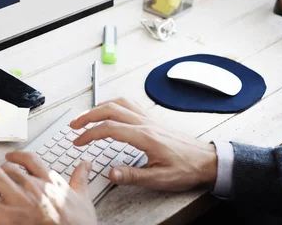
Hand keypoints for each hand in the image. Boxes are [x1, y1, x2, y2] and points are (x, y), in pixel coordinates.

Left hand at [0, 151, 96, 224]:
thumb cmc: (79, 224)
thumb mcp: (83, 199)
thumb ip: (80, 178)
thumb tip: (85, 164)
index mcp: (49, 180)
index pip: (29, 158)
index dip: (16, 155)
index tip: (10, 157)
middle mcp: (32, 186)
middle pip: (7, 167)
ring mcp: (19, 200)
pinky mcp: (8, 216)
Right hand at [69, 98, 216, 191]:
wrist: (207, 160)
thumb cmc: (186, 169)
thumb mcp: (160, 179)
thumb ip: (133, 175)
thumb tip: (110, 173)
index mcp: (144, 136)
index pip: (109, 128)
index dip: (90, 134)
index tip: (78, 141)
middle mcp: (145, 123)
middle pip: (110, 109)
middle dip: (88, 115)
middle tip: (74, 125)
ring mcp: (149, 118)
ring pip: (119, 103)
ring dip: (99, 107)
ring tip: (87, 116)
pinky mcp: (152, 119)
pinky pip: (129, 103)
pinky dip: (114, 103)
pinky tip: (110, 110)